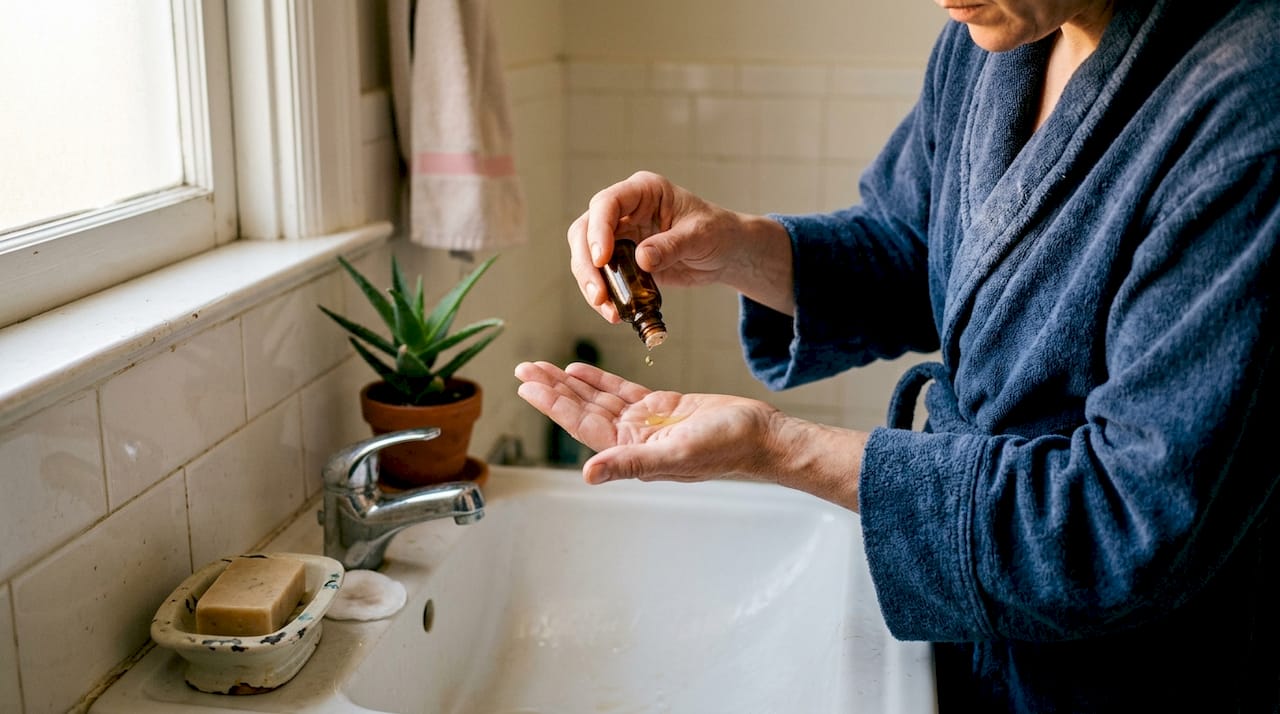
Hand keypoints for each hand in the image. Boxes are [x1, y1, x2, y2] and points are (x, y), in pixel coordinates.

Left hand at [514, 361, 864, 510]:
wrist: (762, 436)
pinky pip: (622, 392)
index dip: (553, 404)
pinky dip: (599, 380)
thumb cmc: (727, 450)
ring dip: (569, 383)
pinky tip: (578, 369)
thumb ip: (630, 463)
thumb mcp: (675, 455)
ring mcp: (645, 423)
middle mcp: (632, 439)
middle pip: (582, 410)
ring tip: (540, 366)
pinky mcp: (661, 407)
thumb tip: (588, 474)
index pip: (582, 426)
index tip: (527, 386)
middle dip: (551, 389)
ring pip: (597, 399)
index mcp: (631, 452)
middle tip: (522, 368)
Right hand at [567, 171, 795, 320]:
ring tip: (608, 311)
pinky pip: (602, 277)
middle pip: (585, 231)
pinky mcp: (622, 261)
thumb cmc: (718, 232)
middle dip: (586, 264)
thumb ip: (672, 245)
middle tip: (599, 294)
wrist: (726, 253)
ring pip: (587, 256)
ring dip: (591, 284)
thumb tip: (641, 259)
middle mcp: (625, 211)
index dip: (598, 230)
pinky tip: (614, 312)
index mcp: (643, 191)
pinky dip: (604, 295)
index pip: (607, 203)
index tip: (602, 259)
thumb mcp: (700, 236)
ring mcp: (620, 236)